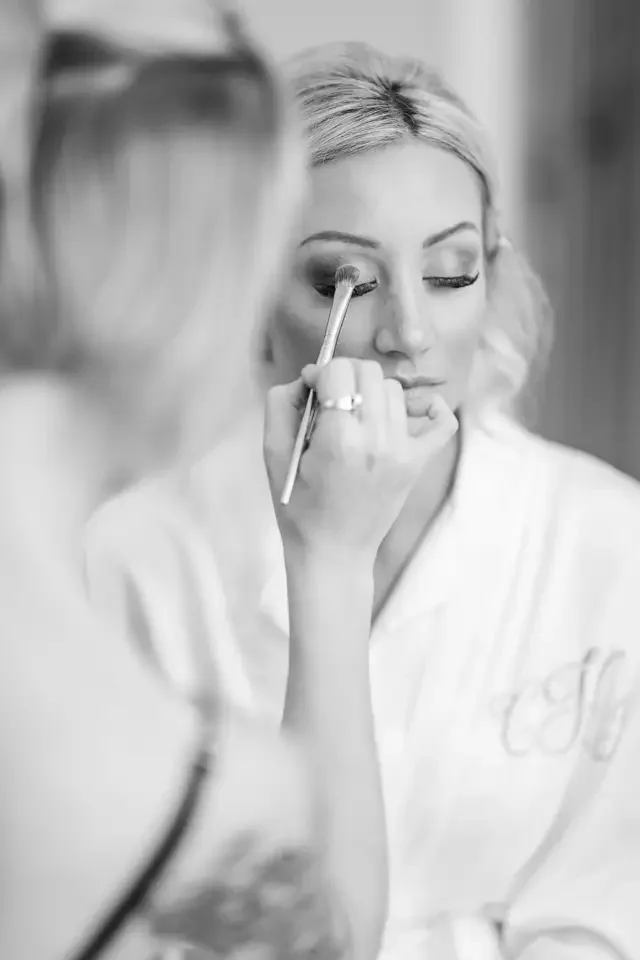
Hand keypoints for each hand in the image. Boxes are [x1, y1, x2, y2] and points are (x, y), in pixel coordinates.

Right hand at [263, 357, 457, 561]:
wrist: (333, 551)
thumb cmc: (298, 505)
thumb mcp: (272, 452)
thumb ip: (282, 403)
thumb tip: (308, 376)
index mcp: (338, 439)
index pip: (338, 371)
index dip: (320, 374)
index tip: (312, 393)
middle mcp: (377, 439)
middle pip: (369, 372)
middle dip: (346, 377)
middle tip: (332, 403)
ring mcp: (403, 450)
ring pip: (394, 390)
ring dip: (372, 393)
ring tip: (356, 418)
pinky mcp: (419, 462)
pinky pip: (441, 421)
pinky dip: (430, 409)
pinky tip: (407, 414)